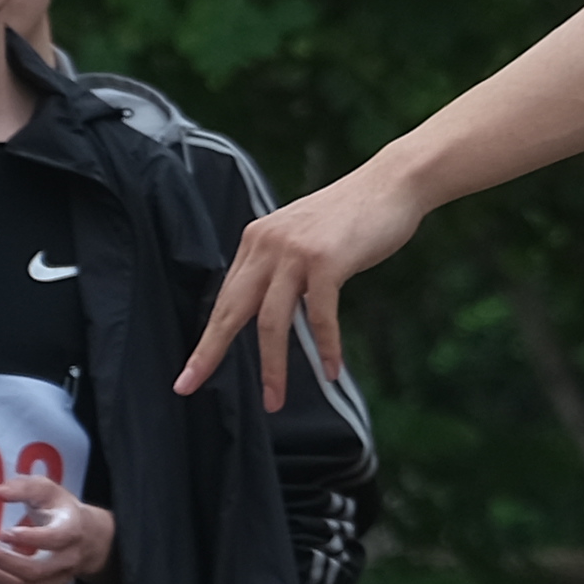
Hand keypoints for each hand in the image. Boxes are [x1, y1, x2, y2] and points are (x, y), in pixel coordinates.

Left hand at [0, 473, 114, 583]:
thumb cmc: (61, 511)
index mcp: (72, 530)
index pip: (55, 539)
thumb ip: (24, 488)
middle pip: (34, 570)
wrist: (88, 539)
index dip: (29, 538)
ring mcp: (59, 579)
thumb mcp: (48, 491)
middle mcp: (68, 559)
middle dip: (0, 561)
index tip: (3, 532)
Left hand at [184, 162, 423, 407]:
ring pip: (271, 321)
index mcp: (257, 239)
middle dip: (209, 352)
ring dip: (273, 367)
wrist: (393, 183)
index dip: (208, 336)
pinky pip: (319, 316)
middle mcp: (268, 243)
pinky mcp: (326, 260)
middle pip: (231, 309)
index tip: (191, 370)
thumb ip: (281, 265)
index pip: (224, 297)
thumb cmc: (354, 214)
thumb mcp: (303, 236)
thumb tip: (268, 306)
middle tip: (191, 384)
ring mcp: (295, 251)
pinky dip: (325, 347)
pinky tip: (330, 369)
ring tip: (274, 400)